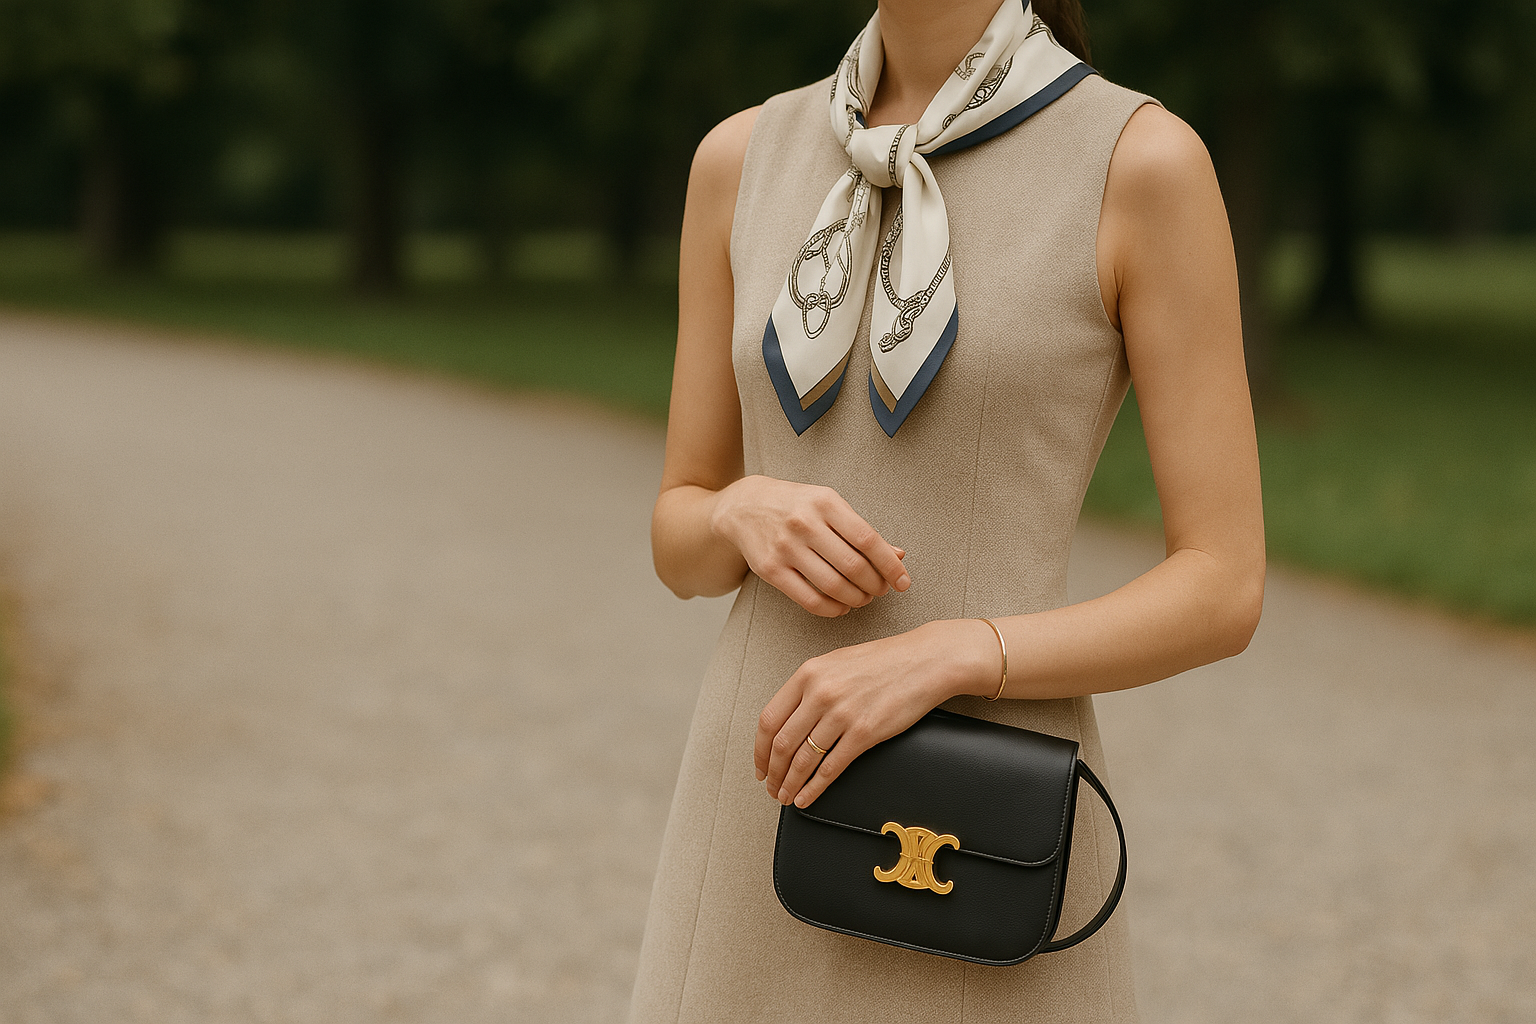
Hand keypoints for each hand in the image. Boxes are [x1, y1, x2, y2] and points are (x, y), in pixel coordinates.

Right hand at [710, 475, 909, 616]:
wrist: (744, 506)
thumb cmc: (796, 505)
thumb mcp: (829, 505)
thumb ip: (862, 530)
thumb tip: (898, 556)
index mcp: (825, 503)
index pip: (867, 539)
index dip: (890, 565)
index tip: (903, 582)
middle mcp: (804, 523)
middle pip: (853, 566)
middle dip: (875, 585)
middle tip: (882, 590)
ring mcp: (785, 547)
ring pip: (833, 586)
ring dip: (857, 599)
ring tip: (864, 598)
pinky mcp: (770, 570)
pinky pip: (810, 600)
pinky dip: (833, 609)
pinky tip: (842, 606)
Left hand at [754, 619, 998, 806]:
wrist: (925, 661)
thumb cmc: (884, 661)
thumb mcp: (836, 663)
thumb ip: (810, 687)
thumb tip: (789, 721)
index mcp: (808, 673)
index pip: (769, 719)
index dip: (760, 750)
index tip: (761, 767)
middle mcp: (820, 693)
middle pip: (782, 743)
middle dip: (773, 772)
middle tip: (772, 788)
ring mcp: (842, 713)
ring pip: (804, 759)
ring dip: (791, 783)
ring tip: (787, 797)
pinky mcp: (865, 732)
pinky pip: (831, 767)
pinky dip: (815, 787)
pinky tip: (807, 797)